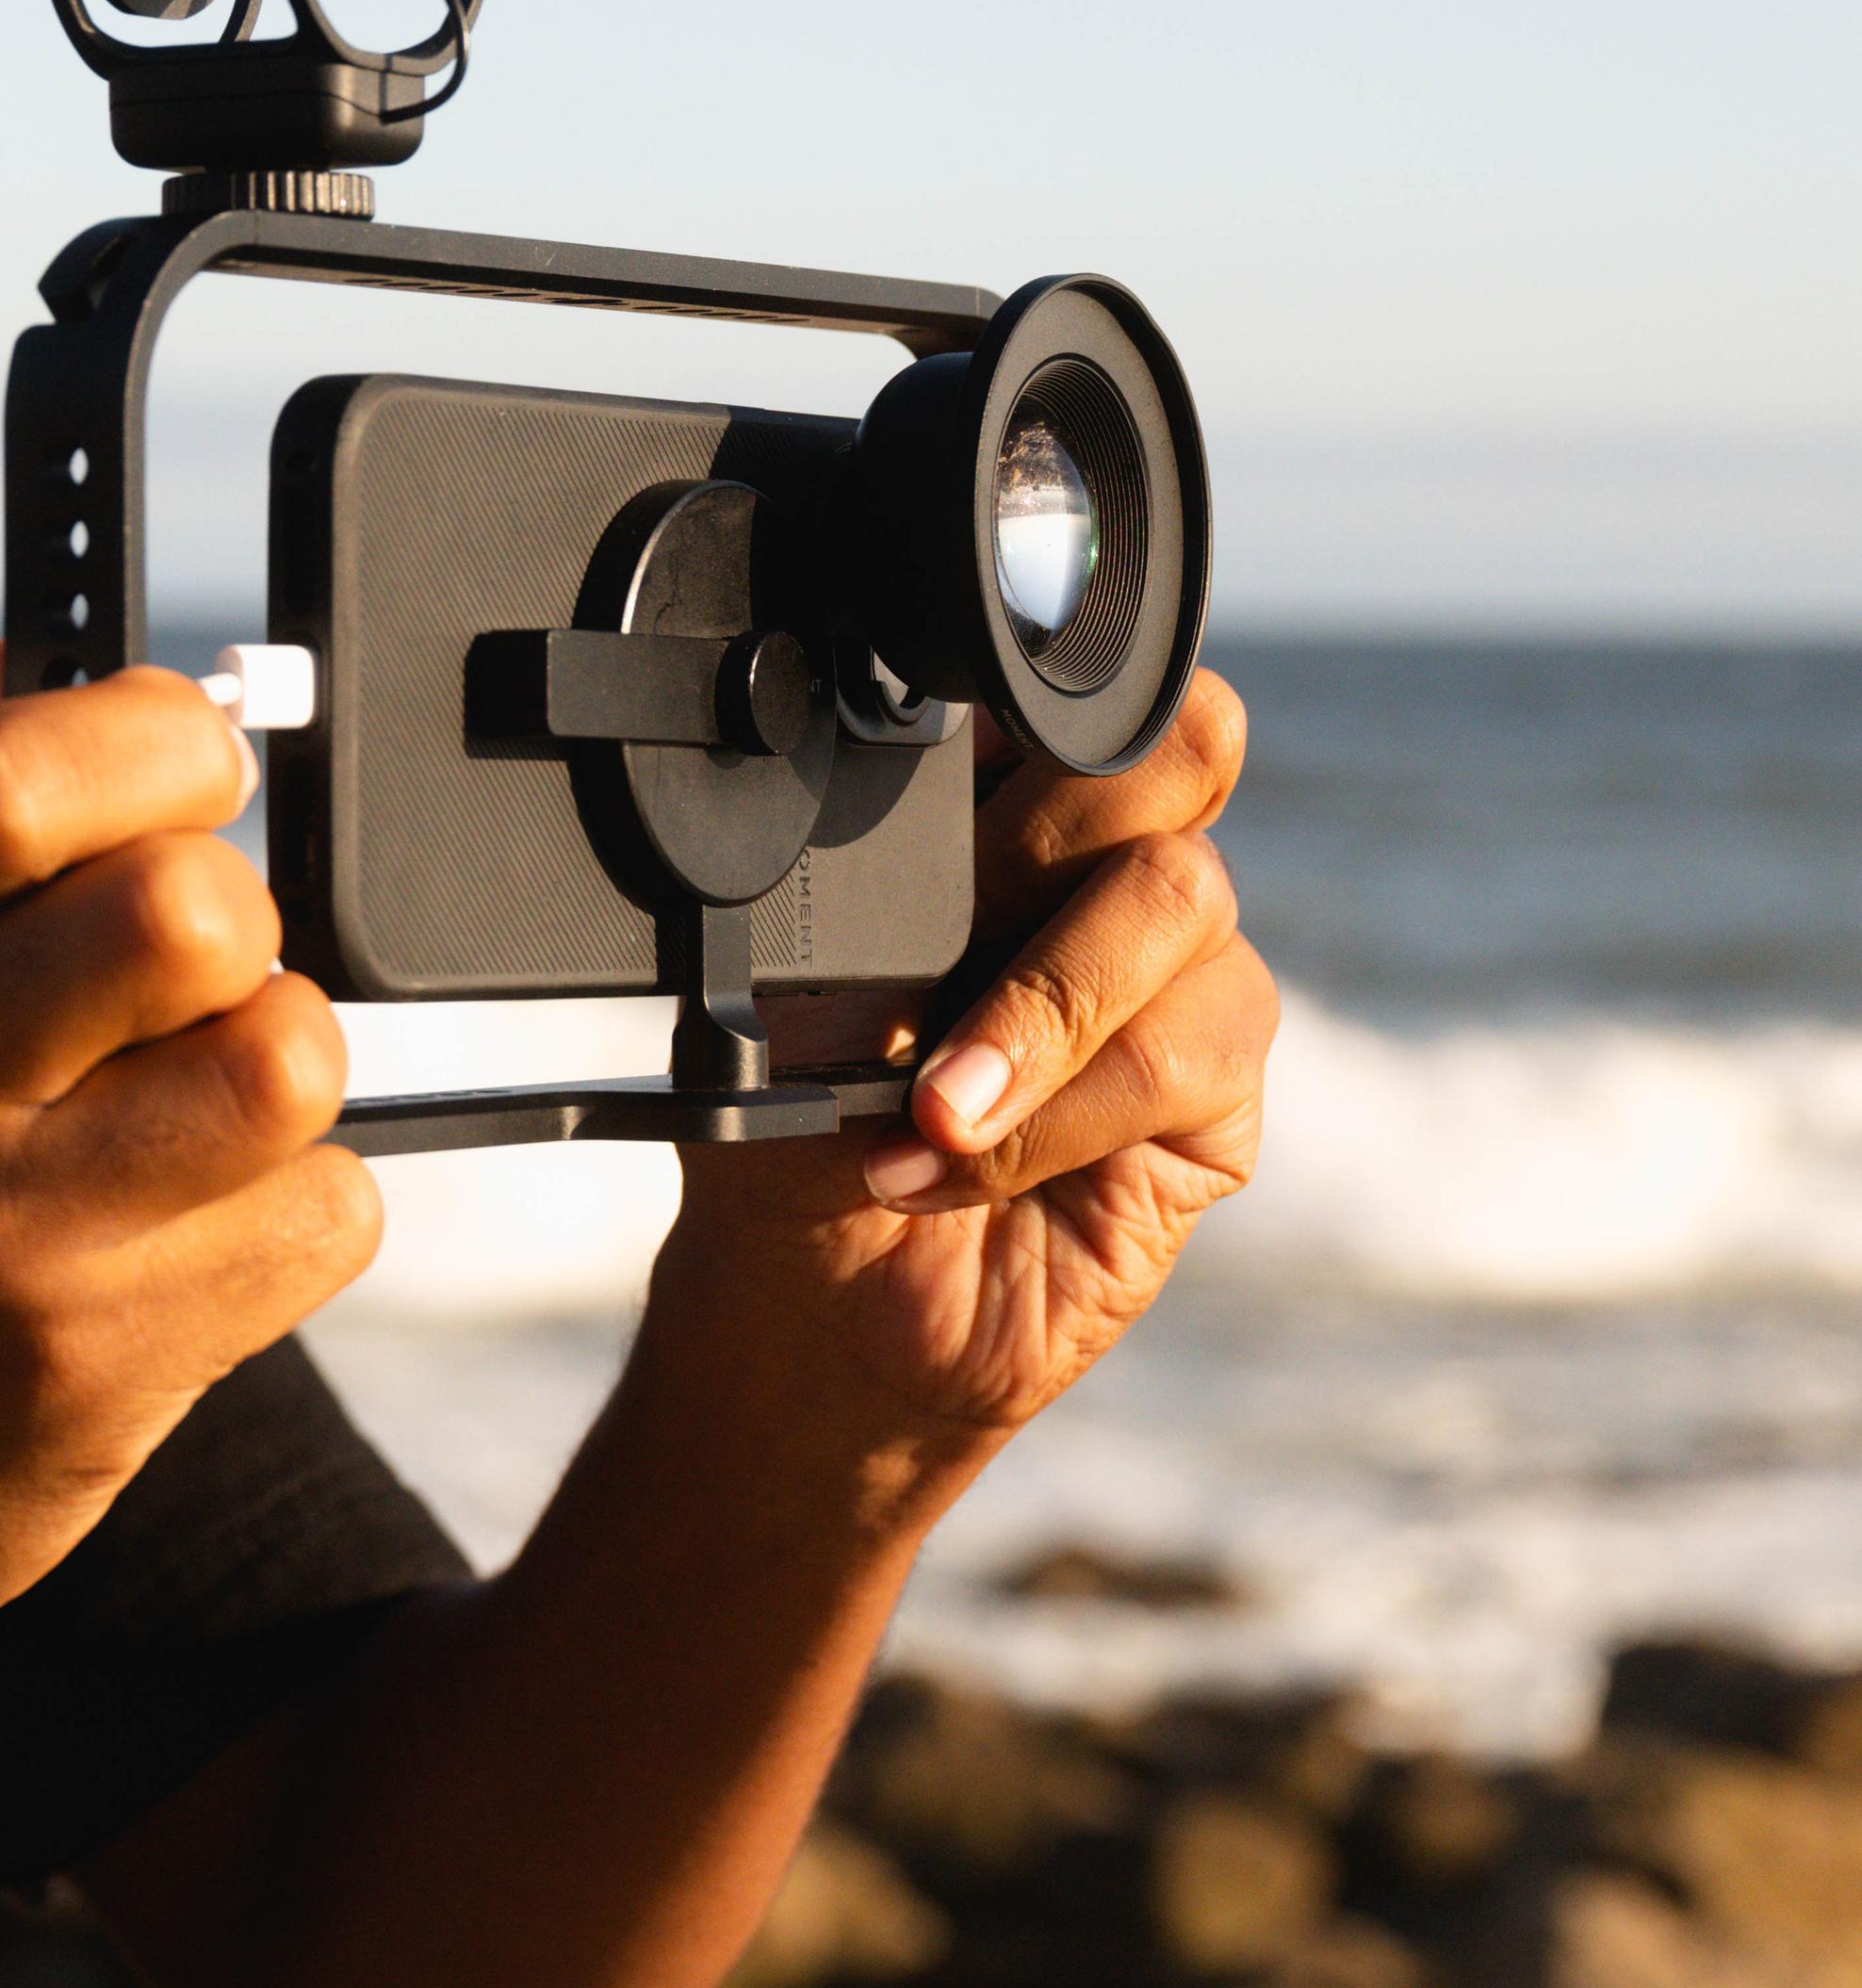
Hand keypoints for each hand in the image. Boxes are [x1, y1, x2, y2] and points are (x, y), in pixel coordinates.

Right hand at [0, 663, 377, 1676]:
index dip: (152, 739)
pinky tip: (205, 1224)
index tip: (190, 762)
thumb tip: (40, 658)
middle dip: (236, 912)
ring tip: (209, 1092)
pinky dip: (303, 1207)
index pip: (3, 777)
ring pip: (280, 1061)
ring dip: (283, 1056)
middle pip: (181, 909)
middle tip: (195, 965)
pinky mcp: (92, 1372)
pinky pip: (320, 1218)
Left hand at [651, 669, 1270, 1450]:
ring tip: (928, 1105)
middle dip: (1045, 839)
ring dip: (1038, 1009)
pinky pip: (1186, 1051)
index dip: (1042, 699)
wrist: (813, 1302)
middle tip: (942, 939)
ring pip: (1181, 898)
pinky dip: (1059, 1112)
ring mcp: (1173, 972)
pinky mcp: (1213, 1097)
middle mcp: (1103, 862)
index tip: (968, 760)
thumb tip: (866, 833)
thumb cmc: (785, 1127)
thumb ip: (844, 889)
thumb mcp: (775, 988)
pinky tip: (959, 1157)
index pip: (1068, 685)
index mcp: (996, 799)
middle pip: (1175, 749)